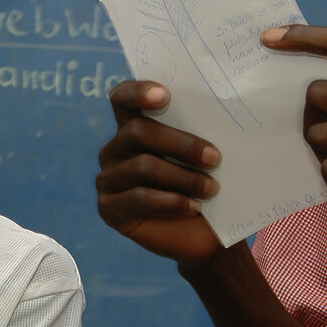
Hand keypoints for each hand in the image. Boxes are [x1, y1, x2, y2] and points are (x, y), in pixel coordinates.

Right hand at [95, 81, 223, 262]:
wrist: (203, 234)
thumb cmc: (205, 185)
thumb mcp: (204, 156)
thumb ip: (200, 133)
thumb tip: (218, 114)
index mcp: (134, 125)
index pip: (123, 98)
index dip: (138, 92)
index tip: (165, 96)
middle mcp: (116, 148)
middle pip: (138, 132)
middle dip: (181, 144)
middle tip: (215, 158)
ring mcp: (108, 178)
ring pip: (142, 167)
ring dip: (183, 177)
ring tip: (211, 189)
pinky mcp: (109, 208)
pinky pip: (139, 198)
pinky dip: (171, 202)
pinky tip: (193, 207)